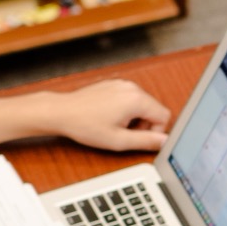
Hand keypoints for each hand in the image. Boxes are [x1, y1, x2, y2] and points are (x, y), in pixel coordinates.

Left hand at [48, 79, 171, 151]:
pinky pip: (130, 98)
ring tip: (116, 125)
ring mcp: (122, 84)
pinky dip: (126, 110)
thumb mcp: (119, 140)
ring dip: (135, 118)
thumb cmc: (85, 125)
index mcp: (136, 99)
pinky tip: (110, 117)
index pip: (164, 116)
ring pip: (143, 104)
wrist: (61, 112)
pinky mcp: (113, 84)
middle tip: (125, 134)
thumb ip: (147, 141)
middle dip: (145, 124)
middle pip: (154, 109)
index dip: (155, 131)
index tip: (138, 137)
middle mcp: (131, 88)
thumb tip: (164, 141)